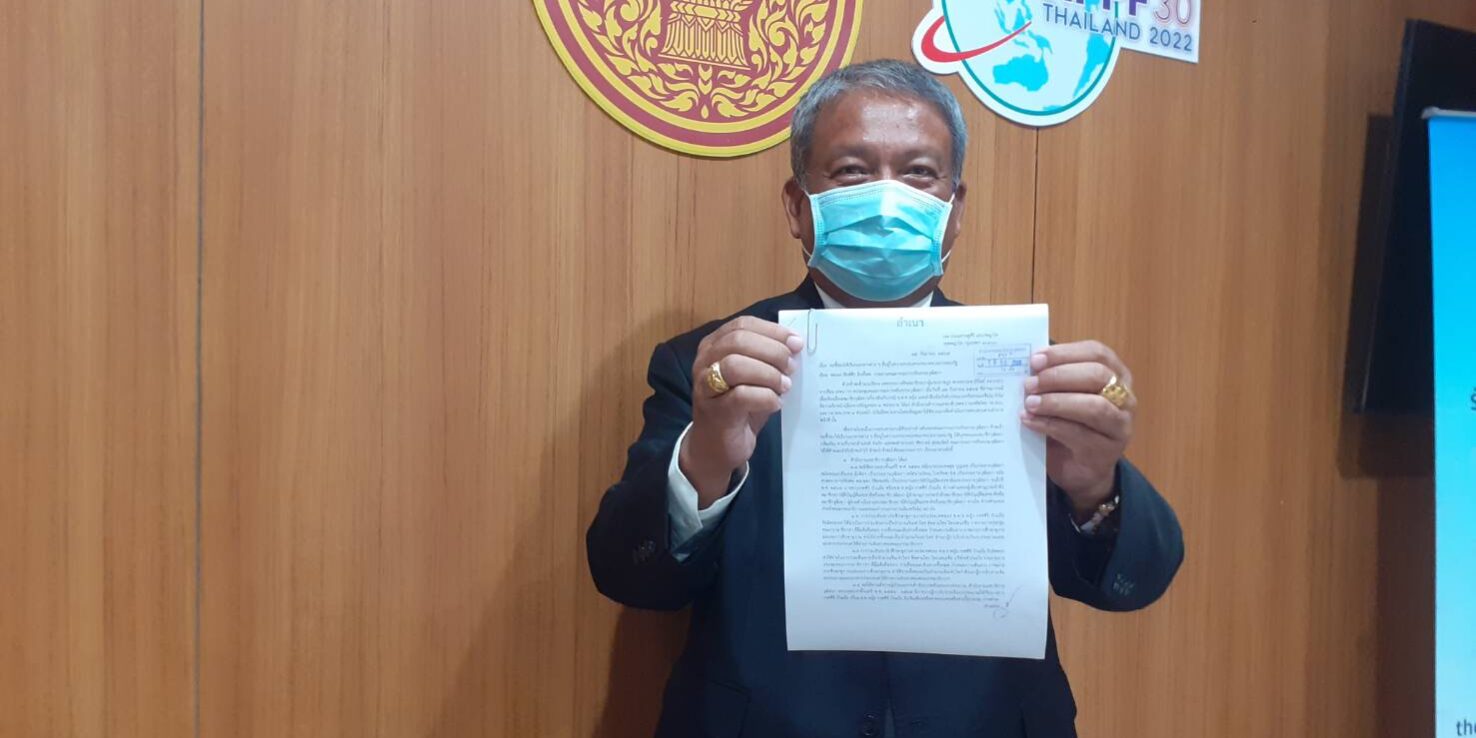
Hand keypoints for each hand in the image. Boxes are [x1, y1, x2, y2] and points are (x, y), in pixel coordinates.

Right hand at [681, 316, 803, 505]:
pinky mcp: (714, 410)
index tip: (796, 342)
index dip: (772, 331)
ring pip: (736, 365)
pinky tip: (776, 404)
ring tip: (785, 386)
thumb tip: (795, 346)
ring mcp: (705, 386)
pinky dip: (765, 397)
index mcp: (714, 345)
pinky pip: (741, 396)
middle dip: (772, 351)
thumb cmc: (738, 407)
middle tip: (792, 367)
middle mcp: (705, 361)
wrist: (716, 446)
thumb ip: (767, 358)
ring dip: (768, 374)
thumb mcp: (753, 376)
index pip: (743, 325)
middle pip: (739, 340)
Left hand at [1019, 340, 1134, 520]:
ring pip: (1094, 407)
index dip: (1065, 353)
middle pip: (1097, 376)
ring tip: (1030, 403)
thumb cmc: (1070, 424)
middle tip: (1029, 383)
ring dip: (1056, 402)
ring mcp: (1121, 425)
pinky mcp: (1108, 451)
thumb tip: (1026, 366)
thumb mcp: (1064, 396)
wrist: (1079, 469)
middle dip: (1058, 376)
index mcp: (1116, 374)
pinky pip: (1079, 434)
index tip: (1035, 359)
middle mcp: (1126, 398)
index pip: (1097, 353)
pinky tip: (1030, 421)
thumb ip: (1052, 380)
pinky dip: (1050, 425)